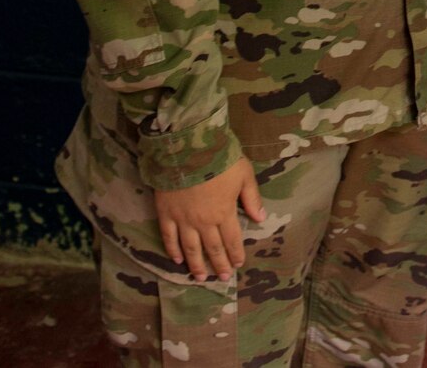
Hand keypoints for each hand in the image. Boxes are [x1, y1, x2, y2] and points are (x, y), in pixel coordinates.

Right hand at [153, 158, 265, 280]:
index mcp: (224, 213)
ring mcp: (183, 219)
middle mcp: (204, 222)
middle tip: (222, 278)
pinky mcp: (166, 213)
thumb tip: (260, 219)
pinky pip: (169, 236)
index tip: (238, 265)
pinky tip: (177, 260)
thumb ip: (251, 198)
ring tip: (200, 277)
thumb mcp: (244, 175)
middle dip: (219, 264)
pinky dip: (172, 250)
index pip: (232, 240)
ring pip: (191, 248)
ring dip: (196, 264)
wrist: (187, 149)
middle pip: (212, 248)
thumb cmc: (219, 159)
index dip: (235, 254)